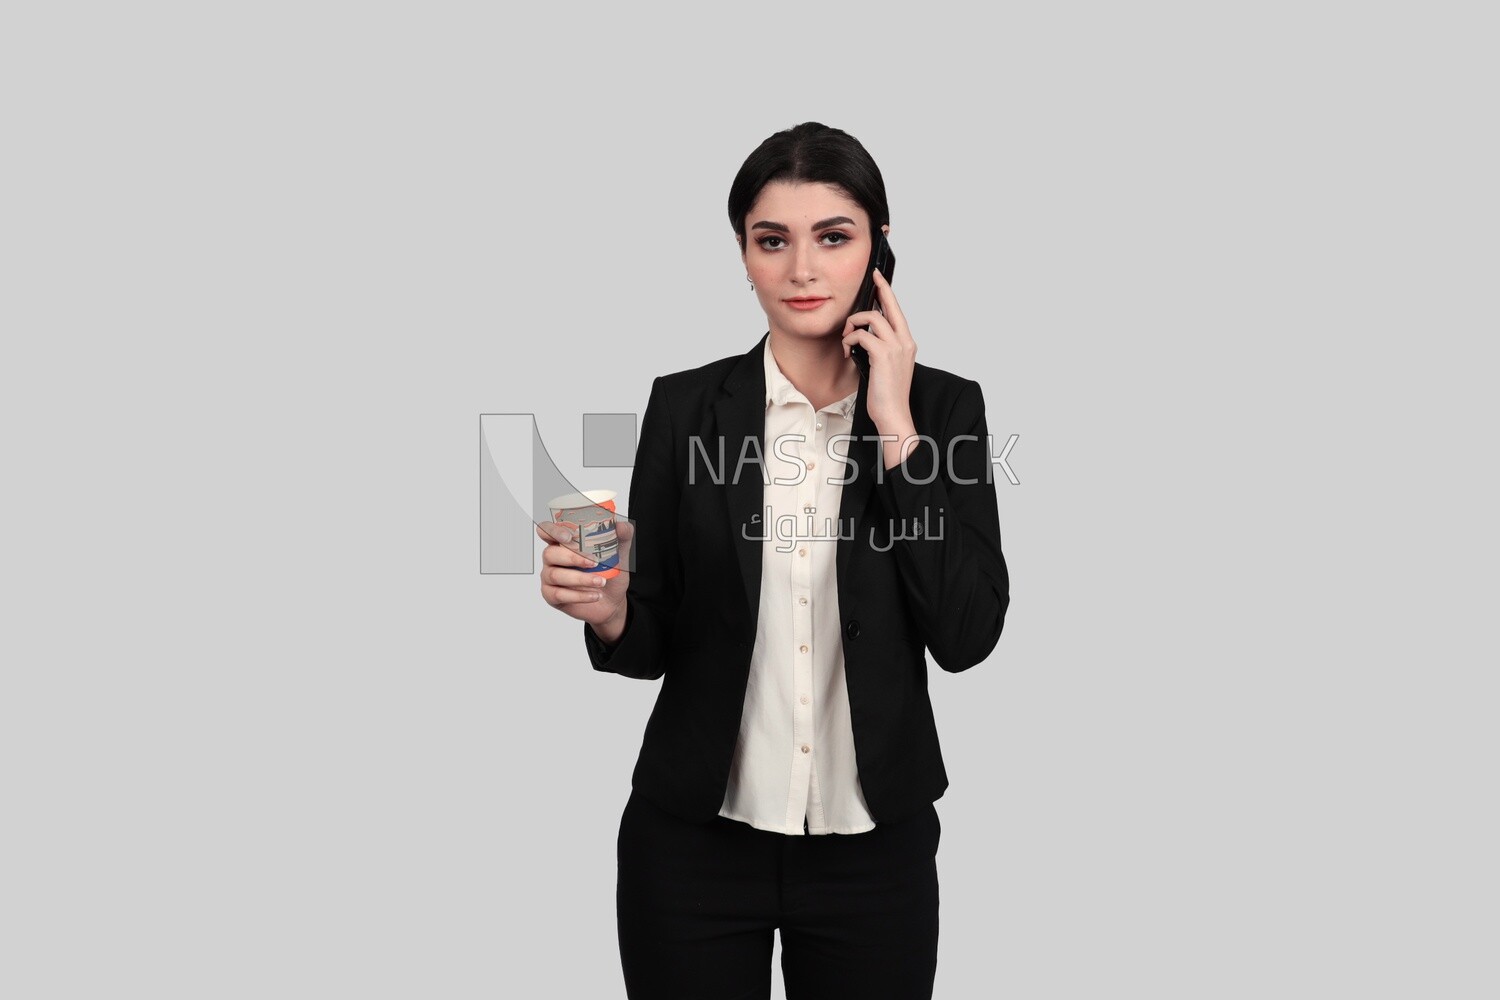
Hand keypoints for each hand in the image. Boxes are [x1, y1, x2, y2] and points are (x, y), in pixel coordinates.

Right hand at [535, 518, 631, 642]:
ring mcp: (549, 577)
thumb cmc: (609, 573)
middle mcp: (553, 558)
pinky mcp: (551, 595)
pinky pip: (559, 594)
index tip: (568, 537)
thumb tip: (621, 526)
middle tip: (594, 562)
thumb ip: (622, 537)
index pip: (547, 530)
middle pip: (549, 553)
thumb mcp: (619, 554)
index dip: (552, 531)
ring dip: (580, 579)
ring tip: (601, 581)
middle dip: (573, 558)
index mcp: (564, 542)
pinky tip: (595, 595)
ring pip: (555, 575)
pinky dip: (579, 595)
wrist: (612, 600)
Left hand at [841, 269, 918, 462]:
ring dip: (853, 325)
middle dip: (879, 288)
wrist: (893, 414)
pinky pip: (861, 335)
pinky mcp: (883, 354)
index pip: (897, 311)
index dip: (888, 293)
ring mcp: (895, 347)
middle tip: (871, 278)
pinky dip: (849, 340)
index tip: (879, 280)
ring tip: (846, 339)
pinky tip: (846, 352)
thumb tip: (865, 334)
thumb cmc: (888, 395)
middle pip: (890, 305)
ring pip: (871, 318)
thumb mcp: (887, 367)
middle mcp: (905, 341)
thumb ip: (881, 348)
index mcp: (907, 343)